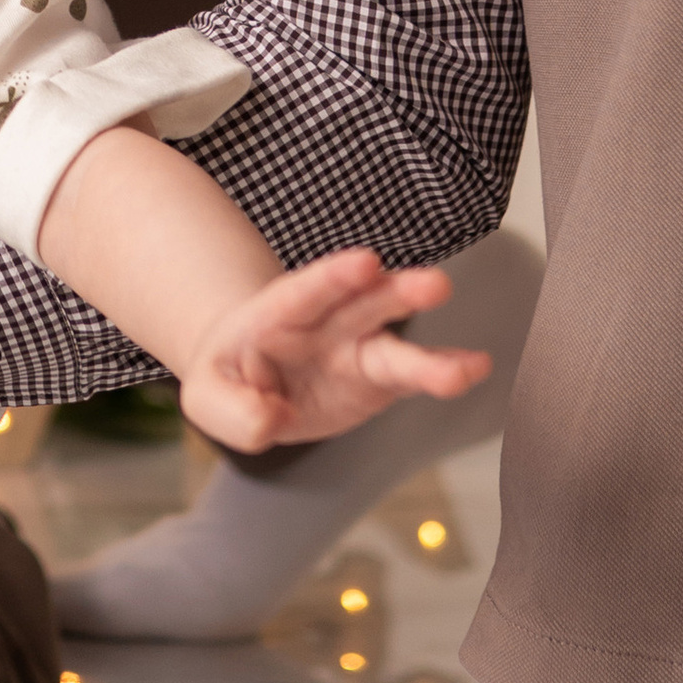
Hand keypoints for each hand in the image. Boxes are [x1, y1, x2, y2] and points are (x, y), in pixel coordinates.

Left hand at [180, 249, 476, 455]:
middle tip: (434, 285)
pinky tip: (475, 369)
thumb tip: (270, 420)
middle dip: (396, 293)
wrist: (255, 383)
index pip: (302, 294)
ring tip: (470, 366)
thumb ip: (231, 409)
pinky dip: (444, 375)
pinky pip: (413, 378)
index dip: (333, 278)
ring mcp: (357, 349)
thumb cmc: (230, 380)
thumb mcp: (206, 396)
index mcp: (274, 317)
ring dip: (431, 356)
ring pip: (395, 347)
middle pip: (362, 304)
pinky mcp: (379, 380)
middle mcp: (325, 325)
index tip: (367, 261)